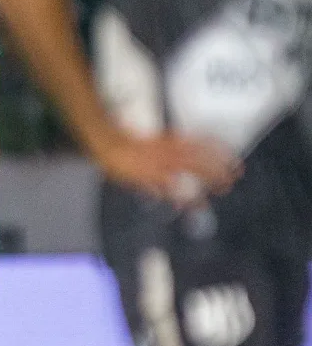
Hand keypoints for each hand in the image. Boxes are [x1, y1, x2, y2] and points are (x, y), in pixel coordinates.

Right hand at [97, 133, 241, 207]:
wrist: (108, 145)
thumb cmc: (127, 142)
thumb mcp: (153, 142)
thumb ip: (169, 148)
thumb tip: (184, 153)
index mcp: (171, 139)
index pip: (202, 142)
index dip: (220, 149)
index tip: (234, 156)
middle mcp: (171, 150)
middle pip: (203, 158)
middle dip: (221, 166)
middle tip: (236, 174)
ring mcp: (163, 164)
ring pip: (193, 171)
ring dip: (210, 180)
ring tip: (223, 188)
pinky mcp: (153, 178)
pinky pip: (174, 190)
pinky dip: (186, 199)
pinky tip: (196, 205)